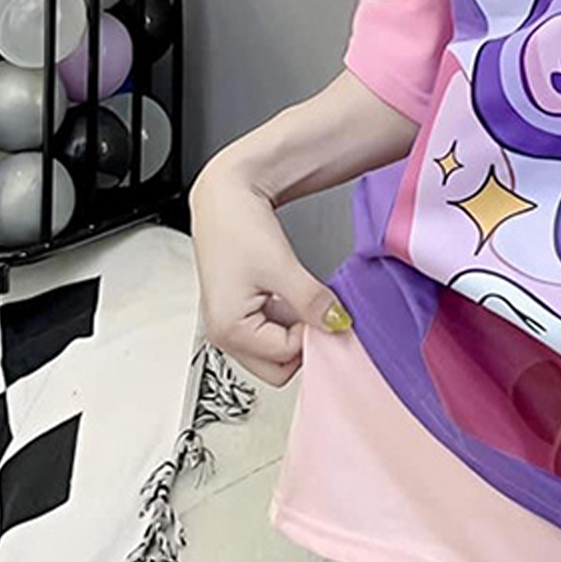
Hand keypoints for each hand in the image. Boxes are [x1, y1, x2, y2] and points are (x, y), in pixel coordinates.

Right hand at [189, 158, 353, 387]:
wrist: (224, 196)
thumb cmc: (237, 226)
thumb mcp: (283, 266)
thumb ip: (311, 301)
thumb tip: (337, 323)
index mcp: (228, 330)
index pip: (284, 358)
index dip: (311, 336)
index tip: (327, 312)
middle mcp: (223, 333)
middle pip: (276, 365)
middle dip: (301, 343)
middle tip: (317, 310)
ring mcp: (229, 322)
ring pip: (274, 349)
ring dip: (295, 329)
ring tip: (302, 295)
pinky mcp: (238, 309)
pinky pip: (269, 329)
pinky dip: (287, 317)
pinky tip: (292, 292)